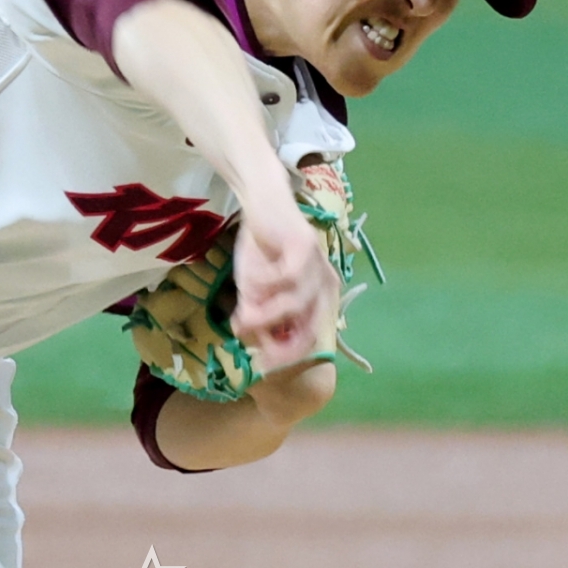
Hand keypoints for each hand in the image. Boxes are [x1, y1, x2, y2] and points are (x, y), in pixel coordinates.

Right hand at [231, 197, 339, 372]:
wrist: (262, 203)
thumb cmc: (261, 246)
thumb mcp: (254, 287)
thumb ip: (255, 310)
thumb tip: (243, 334)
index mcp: (318, 298)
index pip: (310, 338)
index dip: (287, 354)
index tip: (261, 364)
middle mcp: (325, 285)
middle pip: (310, 328)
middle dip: (282, 343)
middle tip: (255, 348)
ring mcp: (318, 266)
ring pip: (296, 303)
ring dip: (267, 314)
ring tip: (242, 316)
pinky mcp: (306, 247)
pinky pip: (288, 276)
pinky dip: (266, 284)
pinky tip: (248, 282)